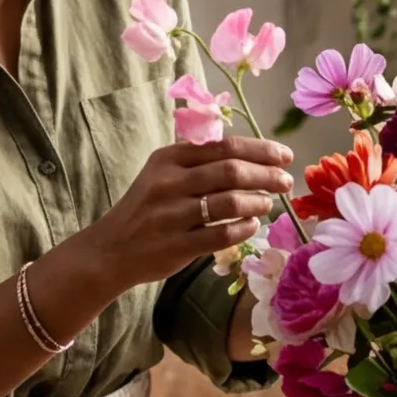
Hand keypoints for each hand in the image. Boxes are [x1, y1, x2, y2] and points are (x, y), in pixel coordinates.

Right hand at [79, 137, 296, 290]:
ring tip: (268, 204)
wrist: (110, 249)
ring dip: (258, 203)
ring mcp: (172, 215)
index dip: (261, 150)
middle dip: (267, 175)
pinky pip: (222, 236)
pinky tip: (252, 226)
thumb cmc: (145, 209)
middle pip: (232, 171)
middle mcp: (169, 183)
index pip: (224, 146)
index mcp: (168, 158)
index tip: (284, 156)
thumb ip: (198, 162)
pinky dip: (244, 229)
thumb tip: (253, 156)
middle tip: (286, 182)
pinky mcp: (177, 246)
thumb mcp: (162, 174)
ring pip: (230, 203)